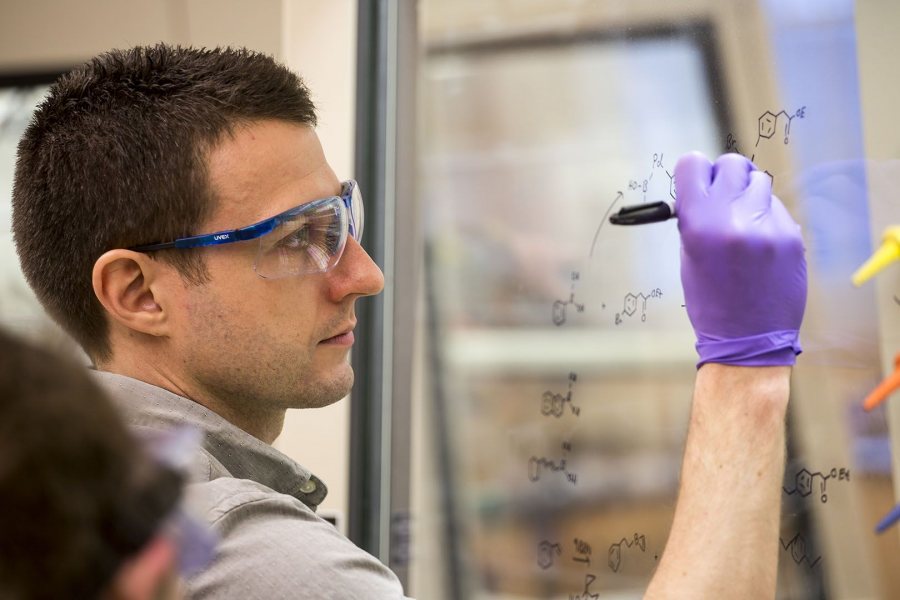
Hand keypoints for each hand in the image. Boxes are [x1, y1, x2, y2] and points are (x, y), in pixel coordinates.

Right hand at [674, 152, 806, 366]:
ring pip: (759, 182)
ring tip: (743, 224)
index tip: (698, 182)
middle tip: (723, 198)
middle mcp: (732, 217)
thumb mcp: (689, 256)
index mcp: (697, 223)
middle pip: (731, 164)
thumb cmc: (710, 301)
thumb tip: (706, 188)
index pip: (693, 163)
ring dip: (749, 196)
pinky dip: (767, 219)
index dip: (694, 172)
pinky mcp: (791, 235)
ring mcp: (767, 225)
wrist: (748, 339)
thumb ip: (696, 217)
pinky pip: (777, 210)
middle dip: (725, 177)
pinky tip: (761, 246)